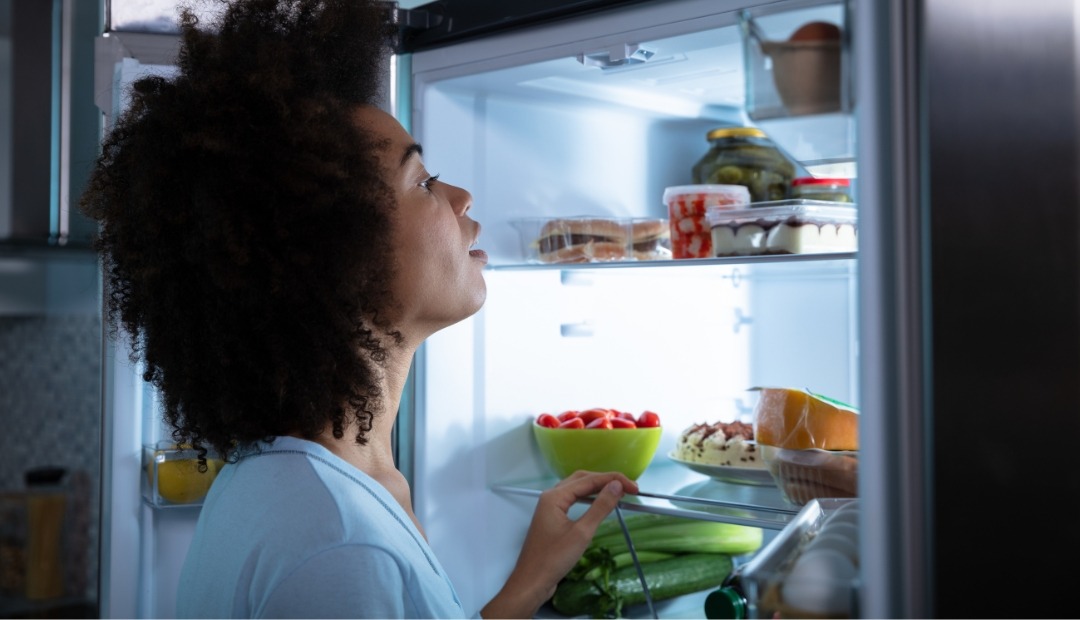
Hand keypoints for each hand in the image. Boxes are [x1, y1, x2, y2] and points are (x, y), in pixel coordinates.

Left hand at [480, 470, 639, 618]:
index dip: (613, 480)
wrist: (532, 582)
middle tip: (628, 488)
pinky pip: (573, 501)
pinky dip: (589, 498)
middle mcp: (550, 497)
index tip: (634, 487)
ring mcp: (550, 508)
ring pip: (577, 489)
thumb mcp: (582, 533)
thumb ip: (600, 507)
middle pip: (582, 479)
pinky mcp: (552, 519)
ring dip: (597, 488)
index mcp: (554, 496)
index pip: (589, 480)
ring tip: (617, 492)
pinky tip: (599, 504)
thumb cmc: (554, 559)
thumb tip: (616, 486)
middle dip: (606, 480)